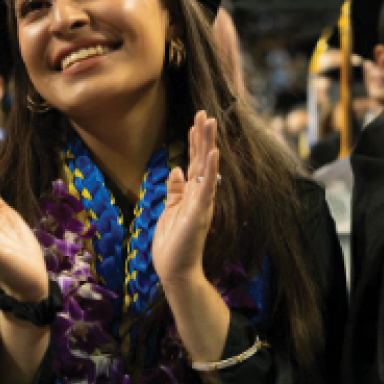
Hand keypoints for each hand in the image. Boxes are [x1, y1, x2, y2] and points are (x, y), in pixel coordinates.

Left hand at [152, 111, 218, 291]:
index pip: (195, 162)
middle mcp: (200, 195)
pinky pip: (207, 187)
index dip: (194, 142)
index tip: (195, 121)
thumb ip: (175, 190)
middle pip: (202, 159)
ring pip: (206, 167)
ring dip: (208, 143)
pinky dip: (211, 170)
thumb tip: (176, 169)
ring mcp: (202, 203)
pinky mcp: (200, 213)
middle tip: (204, 112)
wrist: (176, 271)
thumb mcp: (169, 211)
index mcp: (192, 194)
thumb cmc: (172, 245)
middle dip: (202, 135)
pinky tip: (214, 153)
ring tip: (210, 122)